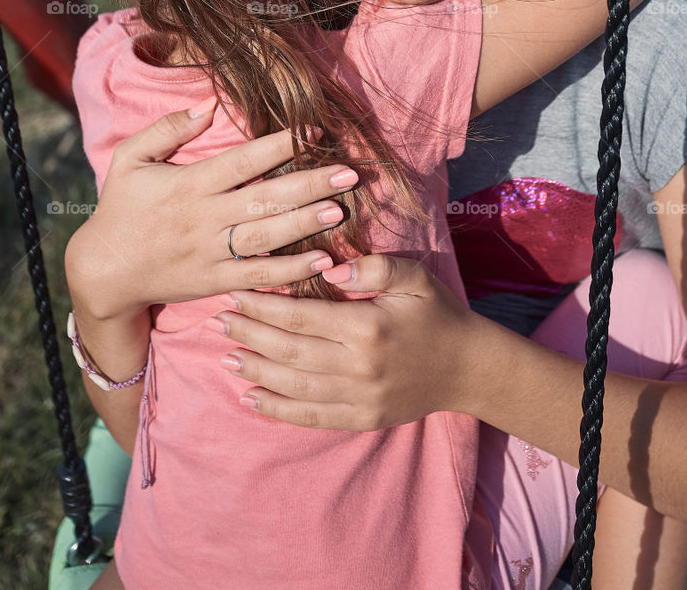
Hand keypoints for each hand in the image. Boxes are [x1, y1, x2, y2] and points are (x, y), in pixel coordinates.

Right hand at [66, 102, 359, 318]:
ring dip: (305, 224)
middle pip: (264, 199)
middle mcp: (203, 218)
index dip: (279, 146)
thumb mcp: (131, 159)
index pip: (242, 161)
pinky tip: (322, 260)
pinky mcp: (213, 281)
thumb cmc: (122, 207)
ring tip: (340, 210)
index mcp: (189, 184)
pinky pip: (257, 275)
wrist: (103, 271)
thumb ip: (167, 128)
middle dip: (309, 185)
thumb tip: (208, 103)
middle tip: (348, 173)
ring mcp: (210, 253)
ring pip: (266, 237)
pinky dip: (290, 270)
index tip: (313, 132)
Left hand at [216, 253, 486, 430]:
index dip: (264, 306)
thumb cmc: (437, 314)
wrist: (468, 367)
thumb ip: (375, 267)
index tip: (236, 293)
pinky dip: (277, 409)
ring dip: (256, 371)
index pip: (302, 317)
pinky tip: (251, 398)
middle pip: (289, 351)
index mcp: (367, 327)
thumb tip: (330, 268)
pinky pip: (310, 417)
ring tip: (226, 357)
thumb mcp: (415, 278)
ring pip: (293, 386)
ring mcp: (358, 398)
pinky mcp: (361, 419)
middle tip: (219, 320)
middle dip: (250, 334)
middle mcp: (358, 367)